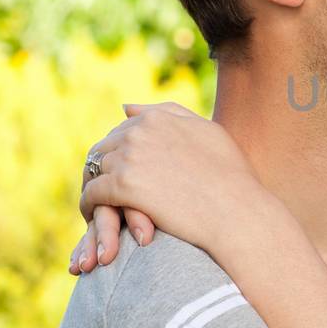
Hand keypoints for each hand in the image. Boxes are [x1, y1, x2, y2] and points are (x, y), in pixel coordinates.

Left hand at [71, 103, 260, 267]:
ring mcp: (129, 157)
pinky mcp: (122, 186)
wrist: (237, 210)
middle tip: (108, 193)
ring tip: (101, 207)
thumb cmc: (231, 176)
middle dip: (102, 170)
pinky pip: (92, 194)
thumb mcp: (206, 131)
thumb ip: (169, 113)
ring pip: (93, 170)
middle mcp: (140, 131)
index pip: (123, 129)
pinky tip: (97, 219)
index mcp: (159, 117)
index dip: (121, 153)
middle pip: (104, 148)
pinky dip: (89, 207)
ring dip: (94, 188)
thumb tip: (126, 107)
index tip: (126, 173)